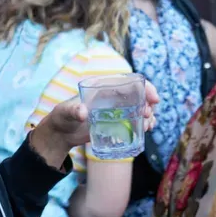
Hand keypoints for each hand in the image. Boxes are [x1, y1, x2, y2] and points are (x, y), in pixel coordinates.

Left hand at [28, 81, 158, 168]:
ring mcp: (115, 110)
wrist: (61, 133)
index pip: (130, 82)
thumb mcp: (66, 113)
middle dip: (149, 104)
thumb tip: (83, 112)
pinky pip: (134, 120)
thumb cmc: (62, 117)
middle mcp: (112, 97)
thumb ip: (73, 111)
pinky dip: (143, 123)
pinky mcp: (116, 123)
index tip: (154, 99)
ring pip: (139, 108)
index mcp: (104, 88)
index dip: (146, 88)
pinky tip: (146, 129)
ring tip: (148, 126)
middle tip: (148, 116)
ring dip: (149, 115)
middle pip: (139, 96)